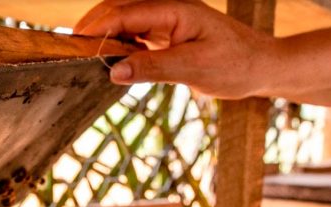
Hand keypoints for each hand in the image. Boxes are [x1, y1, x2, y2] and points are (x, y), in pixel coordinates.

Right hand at [74, 0, 276, 98]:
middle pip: (119, 11)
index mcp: (175, 11)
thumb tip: (113, 71)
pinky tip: (112, 61)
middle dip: (92, 28)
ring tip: (83, 58)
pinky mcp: (168, 35)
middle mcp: (168, 10)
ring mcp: (167, 21)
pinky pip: (135, 34)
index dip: (96, 28)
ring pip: (124, 22)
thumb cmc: (236, 65)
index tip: (74, 46)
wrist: (262, 66)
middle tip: (69, 52)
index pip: (125, 13)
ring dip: (104, 37)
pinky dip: (119, 45)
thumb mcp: (194, 69)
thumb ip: (152, 68)